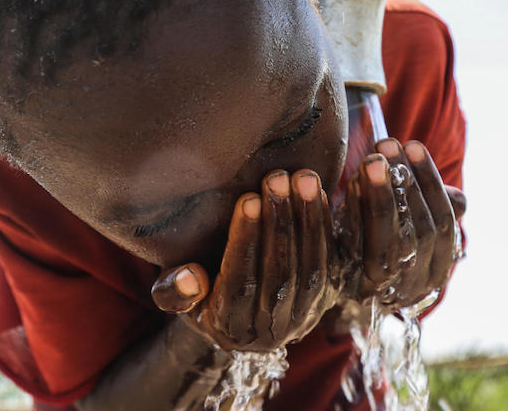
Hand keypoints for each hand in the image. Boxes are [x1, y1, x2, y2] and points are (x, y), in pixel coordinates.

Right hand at [151, 170, 338, 351]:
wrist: (239, 310)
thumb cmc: (198, 290)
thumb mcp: (173, 295)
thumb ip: (172, 291)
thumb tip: (190, 279)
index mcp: (229, 327)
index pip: (240, 284)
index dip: (244, 241)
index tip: (246, 199)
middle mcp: (270, 330)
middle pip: (280, 275)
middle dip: (279, 224)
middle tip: (276, 179)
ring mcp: (303, 316)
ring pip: (312, 269)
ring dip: (308, 220)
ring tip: (301, 178)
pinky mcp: (328, 298)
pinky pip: (335, 264)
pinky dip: (327, 227)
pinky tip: (319, 192)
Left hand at [334, 138, 465, 309]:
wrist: (344, 295)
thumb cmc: (386, 246)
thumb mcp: (416, 230)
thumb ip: (435, 212)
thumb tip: (459, 200)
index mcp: (437, 268)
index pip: (442, 224)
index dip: (430, 184)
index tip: (414, 145)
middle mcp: (414, 285)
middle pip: (416, 232)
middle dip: (402, 185)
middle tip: (387, 144)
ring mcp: (381, 290)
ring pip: (385, 243)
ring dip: (377, 196)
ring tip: (370, 159)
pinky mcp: (348, 290)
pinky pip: (352, 250)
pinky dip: (351, 214)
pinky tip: (348, 185)